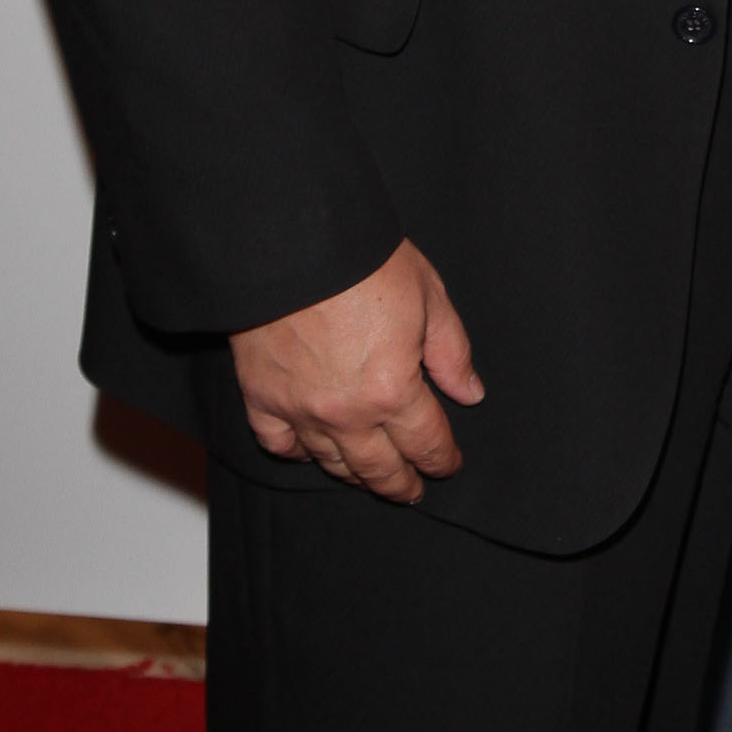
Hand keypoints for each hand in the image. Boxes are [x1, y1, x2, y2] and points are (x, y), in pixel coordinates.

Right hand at [228, 239, 483, 502]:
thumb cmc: (363, 261)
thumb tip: (470, 392)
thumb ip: (451, 352)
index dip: (442, 460)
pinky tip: (310, 450)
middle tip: (411, 489)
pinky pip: (279, 444)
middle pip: (379, 468)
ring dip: (355, 475)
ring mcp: (300, 410)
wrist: (291, 242)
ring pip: (331, 463)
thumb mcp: (429, 296)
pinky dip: (297, 452)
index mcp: (393, 390)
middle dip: (401, 484)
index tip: (448, 465)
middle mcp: (346, 413)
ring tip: (369, 477)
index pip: (426, 443)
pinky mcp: (261, 398)